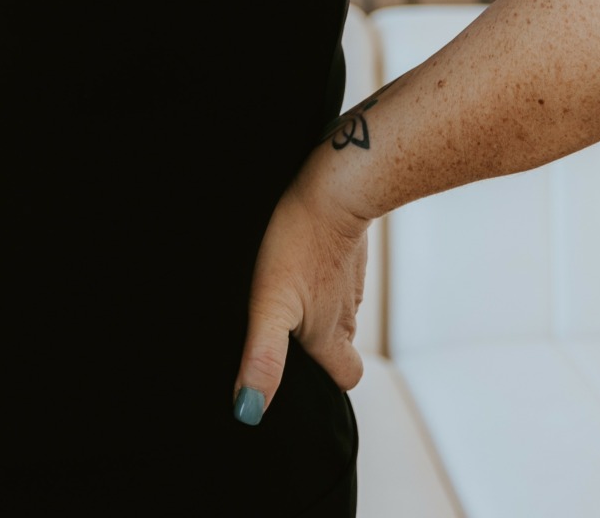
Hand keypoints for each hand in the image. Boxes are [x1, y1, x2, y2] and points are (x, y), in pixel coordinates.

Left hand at [231, 145, 372, 424]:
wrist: (336, 187)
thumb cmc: (300, 244)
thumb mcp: (271, 304)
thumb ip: (263, 356)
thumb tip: (248, 411)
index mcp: (333, 334)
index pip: (346, 376)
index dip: (329, 378)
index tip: (305, 372)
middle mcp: (348, 311)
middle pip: (343, 342)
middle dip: (323, 343)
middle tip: (290, 329)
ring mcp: (351, 276)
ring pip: (340, 305)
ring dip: (320, 304)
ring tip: (288, 288)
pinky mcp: (347, 245)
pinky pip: (337, 269)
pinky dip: (321, 270)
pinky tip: (299, 254)